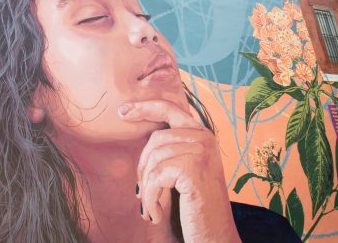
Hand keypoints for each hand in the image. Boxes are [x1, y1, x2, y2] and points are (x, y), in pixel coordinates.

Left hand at [119, 100, 240, 242]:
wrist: (215, 234)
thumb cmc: (194, 203)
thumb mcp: (184, 167)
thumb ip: (170, 146)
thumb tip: (134, 123)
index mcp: (202, 134)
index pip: (170, 109)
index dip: (145, 107)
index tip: (122, 111)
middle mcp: (205, 138)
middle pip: (155, 139)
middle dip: (143, 166)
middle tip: (143, 191)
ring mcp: (201, 152)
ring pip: (154, 159)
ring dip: (147, 187)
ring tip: (151, 205)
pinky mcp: (193, 169)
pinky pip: (155, 177)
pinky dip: (151, 198)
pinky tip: (156, 213)